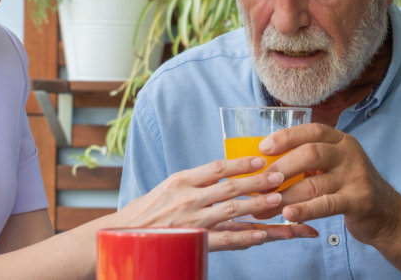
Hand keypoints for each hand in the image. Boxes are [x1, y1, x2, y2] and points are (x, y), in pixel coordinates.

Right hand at [107, 157, 310, 250]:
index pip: (216, 167)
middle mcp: (186, 198)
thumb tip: (220, 173)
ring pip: (231, 211)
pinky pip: (224, 239)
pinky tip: (261, 235)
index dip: (240, 162)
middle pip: (229, 187)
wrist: (120, 237)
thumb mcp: (165, 188)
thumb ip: (192, 183)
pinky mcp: (192, 241)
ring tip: (278, 201)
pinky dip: (244, 236)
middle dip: (257, 181)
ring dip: (257, 205)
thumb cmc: (144, 213)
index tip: (260, 158)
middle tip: (279, 176)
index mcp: (180, 181)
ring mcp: (191, 221)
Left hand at [261, 123, 400, 246]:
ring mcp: (356, 177)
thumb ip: (308, 160)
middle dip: (281, 168)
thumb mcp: (333, 166)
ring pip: (314, 184)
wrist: (387, 214)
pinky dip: (305, 210)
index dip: (286, 137)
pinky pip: (326, 204)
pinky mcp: (358, 201)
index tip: (263, 148)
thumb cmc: (349, 187)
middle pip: (310, 153)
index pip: (312, 130)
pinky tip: (288, 216)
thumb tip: (265, 164)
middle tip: (259, 183)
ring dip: (285, 196)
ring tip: (264, 207)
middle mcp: (349, 154)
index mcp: (340, 141)